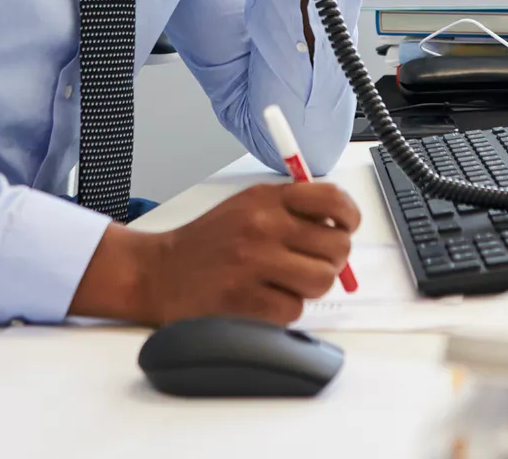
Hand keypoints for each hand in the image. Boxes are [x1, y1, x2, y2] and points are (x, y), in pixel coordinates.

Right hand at [68, 181, 359, 325]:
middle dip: (332, 260)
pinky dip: (284, 310)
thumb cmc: (207, 243)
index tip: (346, 228)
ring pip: (321, 280)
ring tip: (286, 283)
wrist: (159, 272)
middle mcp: (263, 226)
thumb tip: (339, 229)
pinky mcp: (244, 299)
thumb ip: (291, 210)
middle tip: (312, 264)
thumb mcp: (247, 207)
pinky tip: (263, 300)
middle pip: (336, 246)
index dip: (349, 216)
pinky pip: (294, 309)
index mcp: (267, 199)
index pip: (331, 199)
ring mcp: (253, 263)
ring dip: (309, 287)